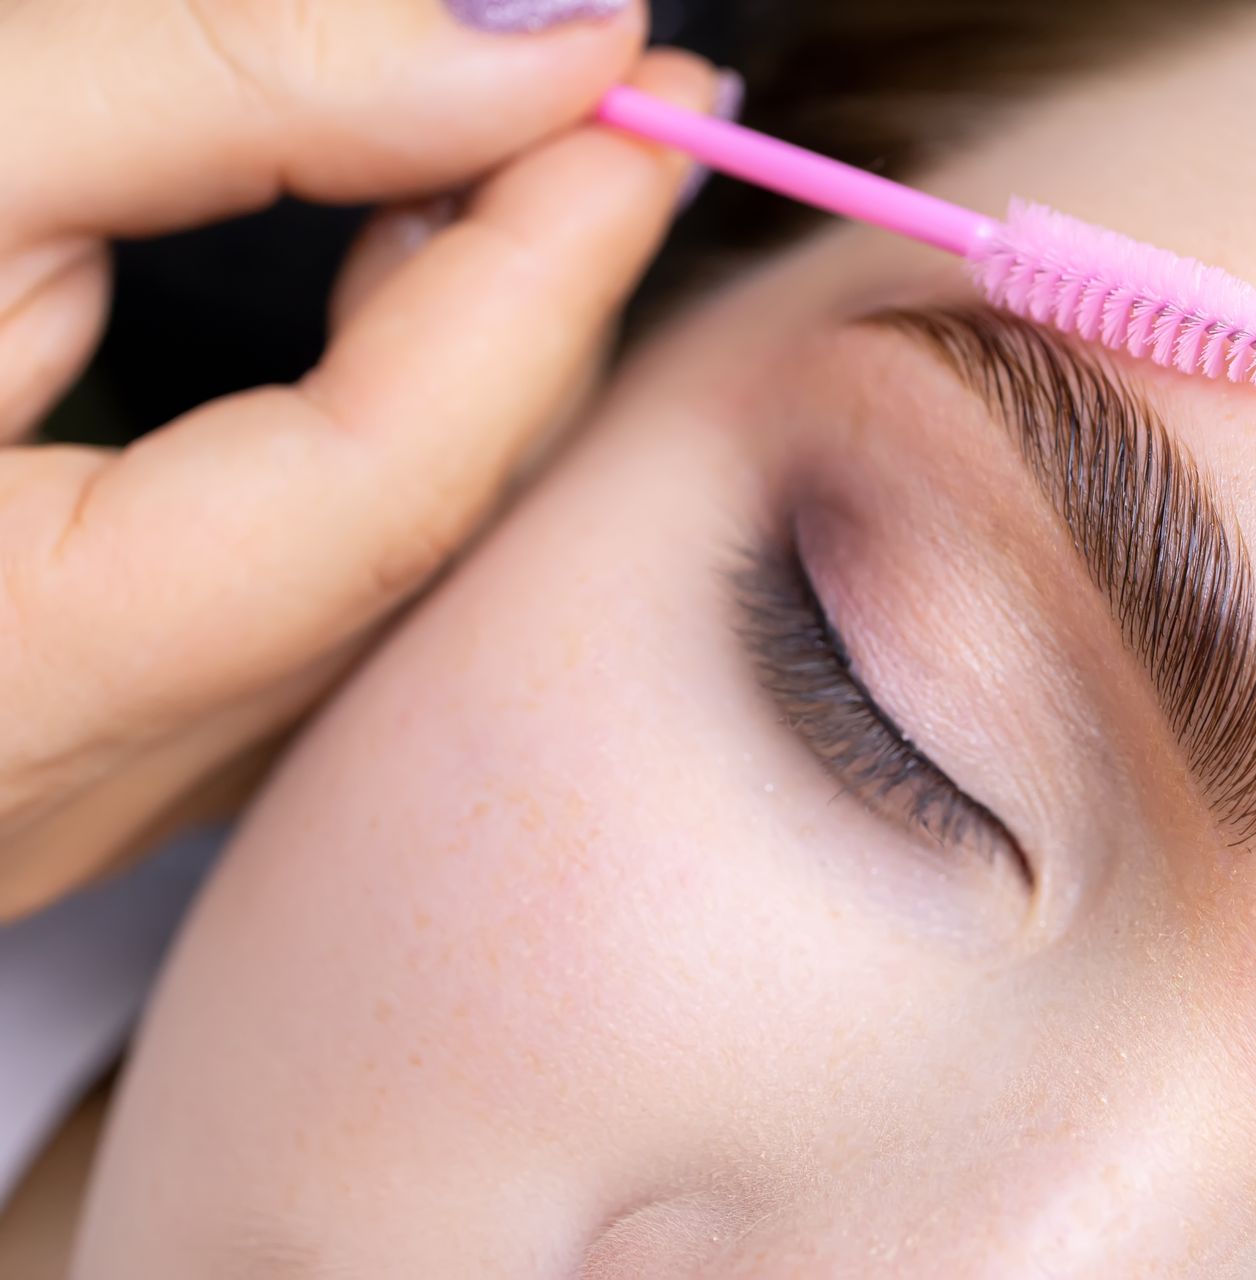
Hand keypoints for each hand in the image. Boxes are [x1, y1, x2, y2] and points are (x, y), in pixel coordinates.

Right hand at [0, 0, 714, 917]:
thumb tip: (521, 38)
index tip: (656, 98)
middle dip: (529, 303)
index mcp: (26, 672)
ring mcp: (67, 783)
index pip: (404, 462)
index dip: (554, 262)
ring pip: (369, 567)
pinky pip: (286, 590)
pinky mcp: (53, 739)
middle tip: (608, 115)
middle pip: (418, 525)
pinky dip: (359, 435)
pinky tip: (362, 303)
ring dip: (455, 361)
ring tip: (501, 174)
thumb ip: (221, 92)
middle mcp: (72, 777)